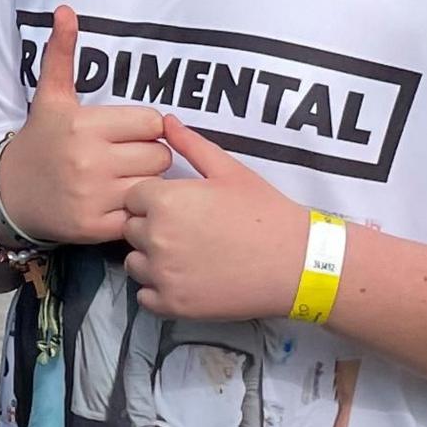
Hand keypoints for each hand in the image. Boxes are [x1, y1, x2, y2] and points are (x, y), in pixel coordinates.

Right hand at [0, 6, 171, 244]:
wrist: (8, 196)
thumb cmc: (39, 141)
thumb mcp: (50, 97)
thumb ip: (61, 54)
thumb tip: (66, 9)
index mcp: (84, 125)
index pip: (152, 122)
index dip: (145, 128)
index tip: (129, 134)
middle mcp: (89, 161)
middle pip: (159, 155)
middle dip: (150, 155)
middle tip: (129, 158)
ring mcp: (94, 197)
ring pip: (155, 185)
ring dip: (147, 183)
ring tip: (127, 180)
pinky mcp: (96, 228)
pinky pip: (140, 216)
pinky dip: (136, 212)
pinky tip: (119, 204)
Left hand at [122, 117, 308, 322]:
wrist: (294, 263)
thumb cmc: (265, 212)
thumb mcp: (229, 170)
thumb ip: (191, 145)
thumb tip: (167, 122)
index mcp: (164, 201)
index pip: (133, 196)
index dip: (154, 199)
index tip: (180, 206)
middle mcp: (155, 238)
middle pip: (131, 229)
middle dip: (151, 227)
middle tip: (188, 230)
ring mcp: (162, 275)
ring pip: (134, 263)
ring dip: (151, 259)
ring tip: (188, 255)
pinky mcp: (172, 305)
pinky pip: (145, 297)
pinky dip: (159, 289)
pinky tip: (187, 279)